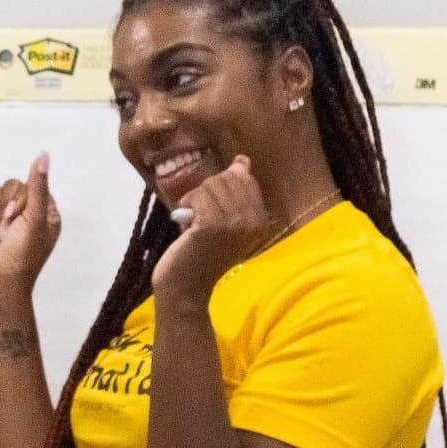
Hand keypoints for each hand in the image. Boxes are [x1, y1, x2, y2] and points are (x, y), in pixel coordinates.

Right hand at [0, 153, 60, 302]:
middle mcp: (27, 211)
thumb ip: (37, 186)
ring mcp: (6, 215)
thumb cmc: (21, 257)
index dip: (24, 198)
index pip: (34, 183)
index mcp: (46, 212)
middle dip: (7, 208)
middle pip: (13, 185)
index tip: (22, 217)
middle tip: (10, 230)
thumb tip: (43, 155)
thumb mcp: (34, 220)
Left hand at [151, 154, 271, 305]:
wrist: (185, 286)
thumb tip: (242, 161)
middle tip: (199, 212)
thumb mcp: (225, 222)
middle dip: (207, 189)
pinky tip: (185, 222)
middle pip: (228, 178)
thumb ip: (236, 194)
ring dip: (194, 198)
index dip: (222, 183)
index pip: (245, 179)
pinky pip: (198, 196)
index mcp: (261, 221)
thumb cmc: (201, 253)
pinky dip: (187, 204)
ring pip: (211, 184)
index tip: (211, 204)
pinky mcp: (212, 226)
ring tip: (192, 219)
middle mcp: (253, 222)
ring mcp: (234, 224)